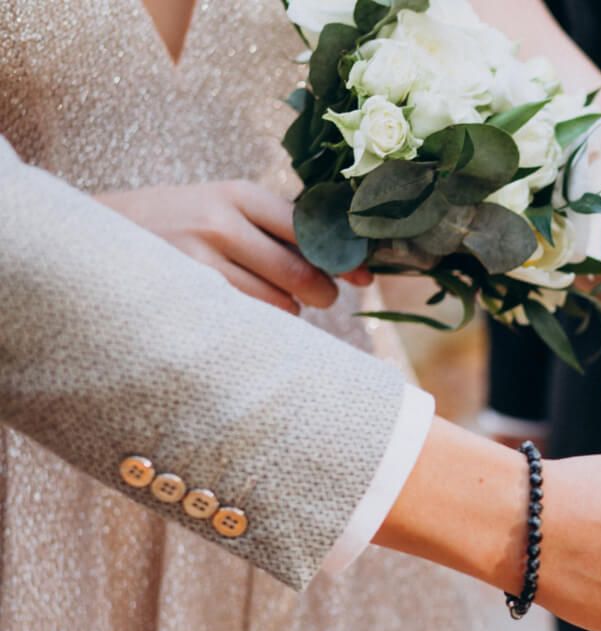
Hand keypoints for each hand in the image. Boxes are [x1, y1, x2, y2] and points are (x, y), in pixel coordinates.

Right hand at [96, 180, 369, 314]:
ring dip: (288, 311)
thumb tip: (342, 260)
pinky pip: (250, 322)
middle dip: (321, 292)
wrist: (94, 241)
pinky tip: (248, 315)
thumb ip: (274, 227)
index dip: (345, 257)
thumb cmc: (175, 226)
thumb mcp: (220, 208)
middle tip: (321, 296)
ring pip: (279, 304)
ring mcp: (200, 260)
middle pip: (302, 272)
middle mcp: (220, 223)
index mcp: (237, 194)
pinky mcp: (188, 295)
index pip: (311, 228)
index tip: (364, 278)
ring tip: (269, 300)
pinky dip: (260, 325)